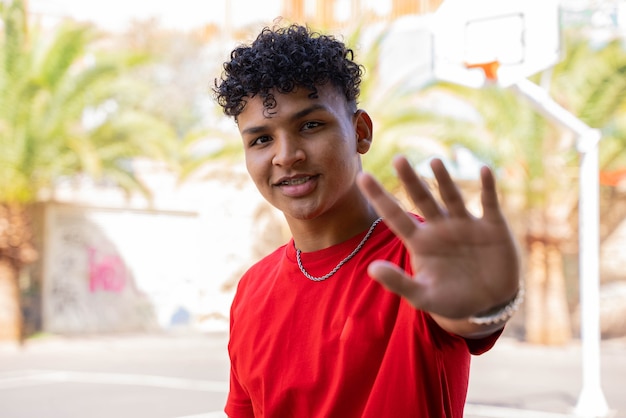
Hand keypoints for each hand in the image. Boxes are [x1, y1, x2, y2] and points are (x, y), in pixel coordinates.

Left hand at [356, 155, 519, 320]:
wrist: (490, 304)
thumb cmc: (453, 300)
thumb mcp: (423, 297)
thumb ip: (398, 283)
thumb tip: (371, 269)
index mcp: (420, 241)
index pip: (394, 215)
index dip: (379, 197)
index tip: (362, 178)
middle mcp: (439, 227)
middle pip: (422, 198)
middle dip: (410, 180)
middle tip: (398, 159)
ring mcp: (465, 224)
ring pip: (451, 196)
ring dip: (444, 180)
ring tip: (434, 162)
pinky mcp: (492, 226)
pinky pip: (488, 202)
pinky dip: (488, 187)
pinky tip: (485, 170)